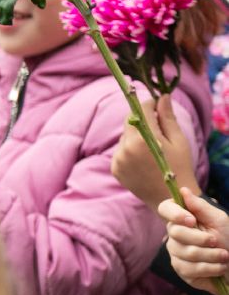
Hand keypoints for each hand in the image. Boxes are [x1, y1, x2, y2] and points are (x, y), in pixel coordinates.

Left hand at [112, 95, 195, 212]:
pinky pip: (120, 151)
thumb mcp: (178, 140)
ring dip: (135, 135)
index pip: (141, 110)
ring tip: (153, 146)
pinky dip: (130, 149)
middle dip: (142, 119)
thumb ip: (167, 117)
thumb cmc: (180, 167)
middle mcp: (126, 148)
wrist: (171, 198)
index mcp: (143, 139)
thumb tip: (161, 96)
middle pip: (130, 121)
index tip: (157, 103)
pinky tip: (144, 158)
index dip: (149, 104)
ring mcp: (118, 159)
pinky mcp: (114, 168)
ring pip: (125, 136)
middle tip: (157, 123)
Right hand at [160, 190, 228, 289]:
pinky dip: (210, 268)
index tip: (191, 221)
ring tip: (224, 256)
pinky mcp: (181, 270)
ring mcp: (176, 253)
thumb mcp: (219, 219)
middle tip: (215, 240)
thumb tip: (183, 190)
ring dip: (211, 255)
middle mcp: (175, 234)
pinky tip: (219, 267)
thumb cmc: (228, 238)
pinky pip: (189, 269)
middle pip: (176, 232)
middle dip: (200, 238)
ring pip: (185, 253)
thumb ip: (200, 206)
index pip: (165, 209)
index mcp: (182, 218)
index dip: (175, 214)